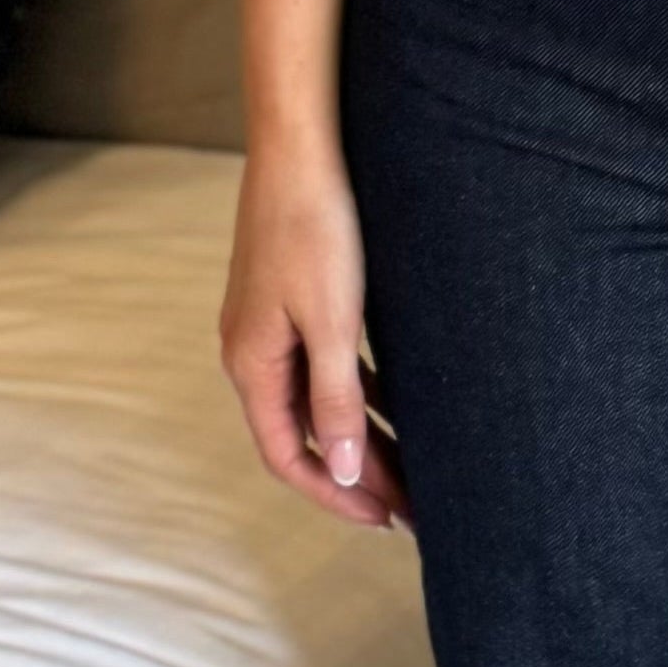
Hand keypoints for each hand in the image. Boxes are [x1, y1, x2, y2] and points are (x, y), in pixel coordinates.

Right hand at [219, 142, 413, 531]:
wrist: (301, 148)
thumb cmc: (315, 228)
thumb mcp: (333, 323)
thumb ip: (337, 400)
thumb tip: (343, 471)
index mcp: (252, 364)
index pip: (289, 457)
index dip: (335, 494)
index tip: (385, 519)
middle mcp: (254, 353)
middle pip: (307, 436)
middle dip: (358, 475)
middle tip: (414, 509)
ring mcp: (272, 328)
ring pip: (321, 403)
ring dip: (364, 438)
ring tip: (415, 471)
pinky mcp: (294, 302)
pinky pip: (328, 368)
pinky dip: (362, 395)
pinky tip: (401, 407)